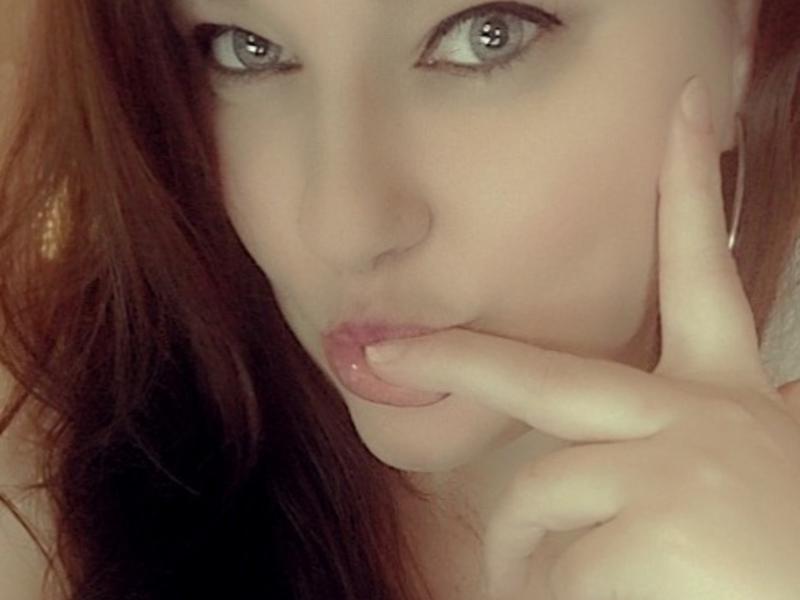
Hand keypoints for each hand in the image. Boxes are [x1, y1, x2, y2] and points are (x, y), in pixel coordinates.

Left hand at [364, 77, 799, 599]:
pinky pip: (552, 566)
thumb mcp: (750, 473)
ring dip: (529, 556)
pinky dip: (551, 596)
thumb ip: (692, 434)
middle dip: (458, 361)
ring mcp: (670, 465)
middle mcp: (696, 415)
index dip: (688, 189)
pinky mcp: (653, 524)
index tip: (679, 113)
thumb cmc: (786, 557)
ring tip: (563, 587)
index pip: (702, 272)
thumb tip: (653, 430)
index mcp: (724, 399)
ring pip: (537, 498)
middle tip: (390, 356)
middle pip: (542, 378)